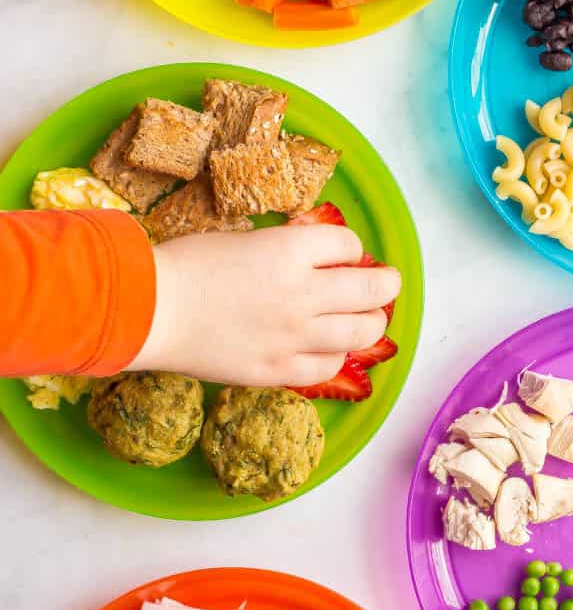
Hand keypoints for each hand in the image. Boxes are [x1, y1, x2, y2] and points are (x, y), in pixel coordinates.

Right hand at [129, 225, 400, 386]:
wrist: (151, 311)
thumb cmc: (187, 265)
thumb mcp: (243, 238)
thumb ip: (285, 246)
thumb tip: (313, 248)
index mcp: (292, 250)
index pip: (349, 246)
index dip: (349, 248)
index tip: (343, 255)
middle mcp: (304, 293)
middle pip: (374, 289)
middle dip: (384, 284)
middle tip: (383, 283)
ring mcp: (294, 336)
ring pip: (363, 332)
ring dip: (371, 322)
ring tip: (366, 319)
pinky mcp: (278, 370)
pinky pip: (328, 366)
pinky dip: (335, 354)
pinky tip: (327, 348)